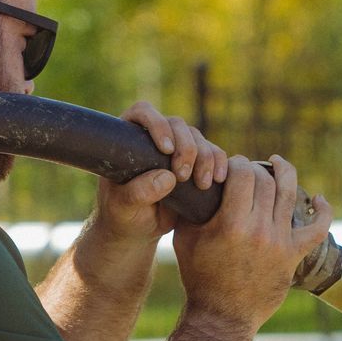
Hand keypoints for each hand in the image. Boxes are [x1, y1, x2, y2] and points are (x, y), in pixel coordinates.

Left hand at [93, 101, 229, 242]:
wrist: (139, 228)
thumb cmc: (122, 213)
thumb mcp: (123, 206)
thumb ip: (138, 192)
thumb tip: (167, 177)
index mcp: (129, 136)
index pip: (143, 112)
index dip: (157, 124)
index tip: (166, 149)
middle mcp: (154, 136)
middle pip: (176, 124)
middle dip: (185, 148)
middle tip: (182, 175)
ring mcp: (177, 146)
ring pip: (197, 137)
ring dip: (204, 158)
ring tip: (201, 184)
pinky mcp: (196, 161)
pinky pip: (213, 152)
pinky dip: (218, 163)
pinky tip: (218, 179)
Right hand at [173, 154, 332, 334]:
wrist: (222, 316)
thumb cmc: (199, 277)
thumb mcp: (185, 238)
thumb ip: (191, 208)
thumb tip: (196, 179)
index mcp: (231, 224)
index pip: (242, 174)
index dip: (236, 163)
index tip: (231, 165)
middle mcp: (259, 230)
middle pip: (266, 181)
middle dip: (255, 169)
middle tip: (247, 170)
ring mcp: (279, 242)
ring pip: (289, 195)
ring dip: (284, 174)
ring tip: (277, 164)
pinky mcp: (293, 255)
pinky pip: (318, 229)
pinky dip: (323, 211)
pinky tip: (318, 199)